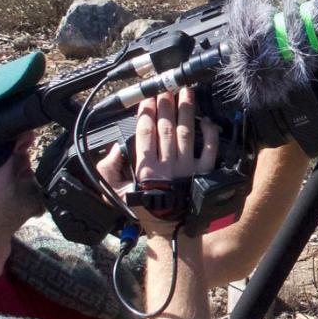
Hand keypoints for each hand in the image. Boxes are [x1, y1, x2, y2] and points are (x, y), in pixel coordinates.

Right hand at [96, 87, 218, 236]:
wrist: (171, 230)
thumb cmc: (144, 209)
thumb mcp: (116, 193)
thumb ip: (108, 170)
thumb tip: (114, 149)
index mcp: (145, 169)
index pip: (145, 134)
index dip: (146, 114)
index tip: (148, 99)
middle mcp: (167, 166)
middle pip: (166, 128)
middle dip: (166, 105)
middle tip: (166, 87)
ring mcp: (187, 168)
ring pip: (186, 133)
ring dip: (186, 110)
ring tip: (186, 91)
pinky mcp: (204, 173)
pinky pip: (209, 149)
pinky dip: (209, 133)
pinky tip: (205, 119)